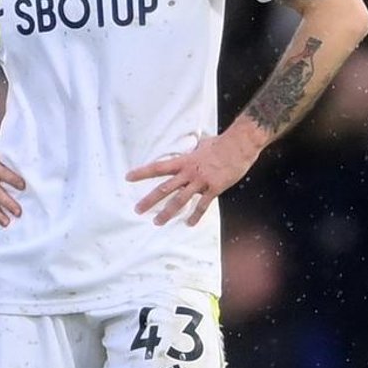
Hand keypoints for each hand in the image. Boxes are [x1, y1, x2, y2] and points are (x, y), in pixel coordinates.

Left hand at [127, 127, 261, 226]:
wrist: (239, 145)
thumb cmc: (221, 143)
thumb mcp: (202, 144)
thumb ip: (194, 150)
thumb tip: (195, 146)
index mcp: (184, 161)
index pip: (158, 167)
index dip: (142, 173)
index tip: (128, 178)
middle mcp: (189, 173)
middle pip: (164, 188)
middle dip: (149, 200)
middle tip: (137, 210)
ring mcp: (201, 182)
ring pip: (180, 200)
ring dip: (167, 213)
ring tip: (157, 222)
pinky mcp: (213, 189)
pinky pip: (202, 206)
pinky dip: (195, 216)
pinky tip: (189, 224)